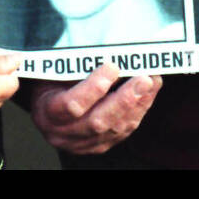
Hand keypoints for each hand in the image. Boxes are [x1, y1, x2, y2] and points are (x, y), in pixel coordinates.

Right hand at [31, 63, 161, 154]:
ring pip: (114, 130)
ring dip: (137, 105)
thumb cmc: (50, 81)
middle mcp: (64, 134)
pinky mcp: (99, 146)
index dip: (94, 88)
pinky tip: (148, 95)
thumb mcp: (55, 71)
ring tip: (152, 82)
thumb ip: (75, 66)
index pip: (72, 104)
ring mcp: (82, 144)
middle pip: (98, 122)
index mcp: (48, 112)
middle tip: (144, 79)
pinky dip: (138, 112)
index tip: (112, 67)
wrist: (46, 107)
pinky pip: (122, 133)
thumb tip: (108, 52)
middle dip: (124, 100)